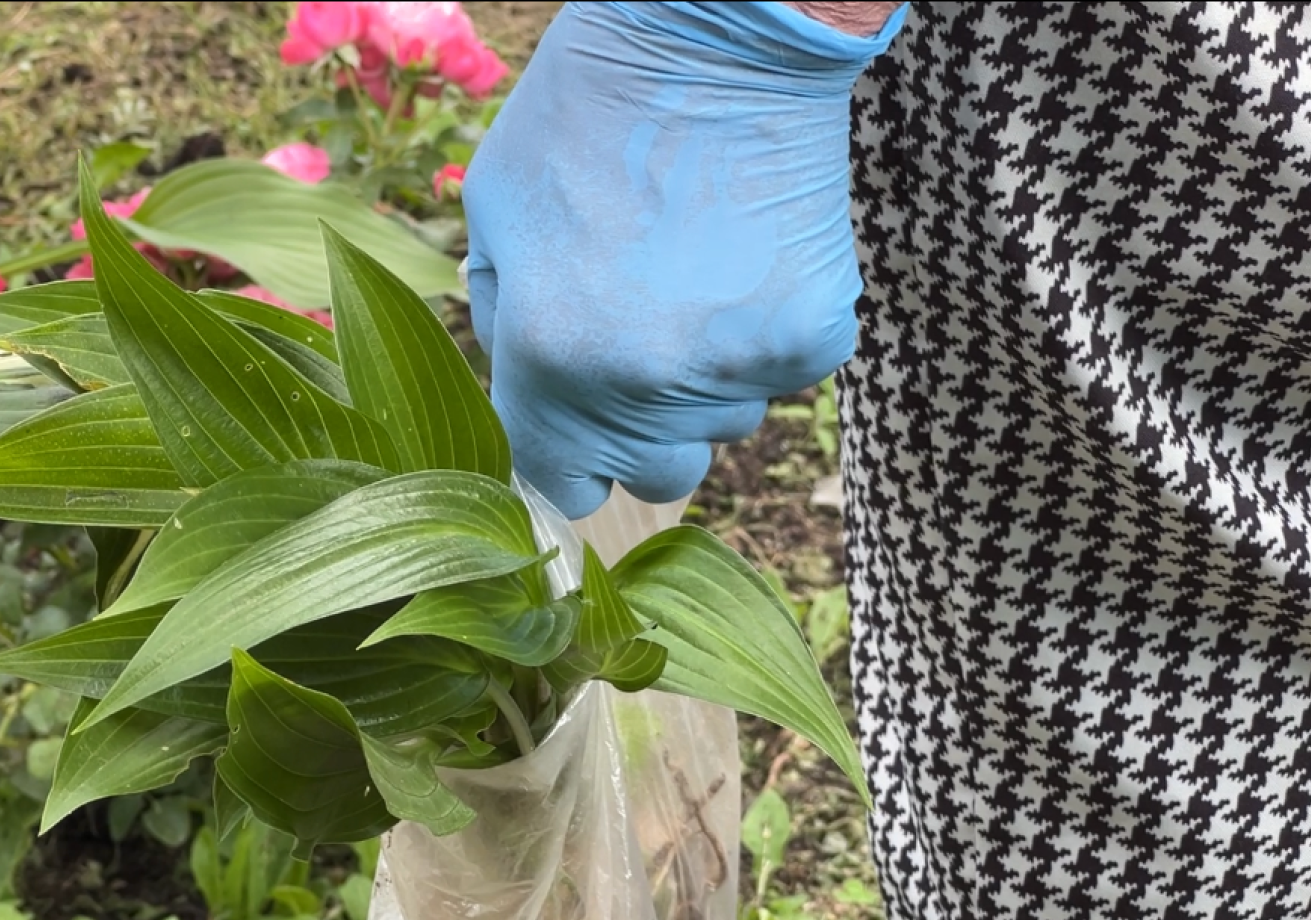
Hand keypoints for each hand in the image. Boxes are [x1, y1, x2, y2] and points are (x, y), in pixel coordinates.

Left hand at [464, 2, 903, 517]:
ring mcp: (738, 366)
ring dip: (705, 381)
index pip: (562, 484)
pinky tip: (744, 263)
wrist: (716, 42)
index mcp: (553, 358)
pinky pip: (782, 375)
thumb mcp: (497, 211)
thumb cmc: (589, 113)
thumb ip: (507, 320)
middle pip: (658, 476)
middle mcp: (645, 384)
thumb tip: (526, 385)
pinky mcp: (813, 336)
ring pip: (726, 424)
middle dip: (642, 435)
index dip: (568, 462)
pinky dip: (766, 337)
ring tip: (693, 279)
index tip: (577, 434)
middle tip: (639, 352)